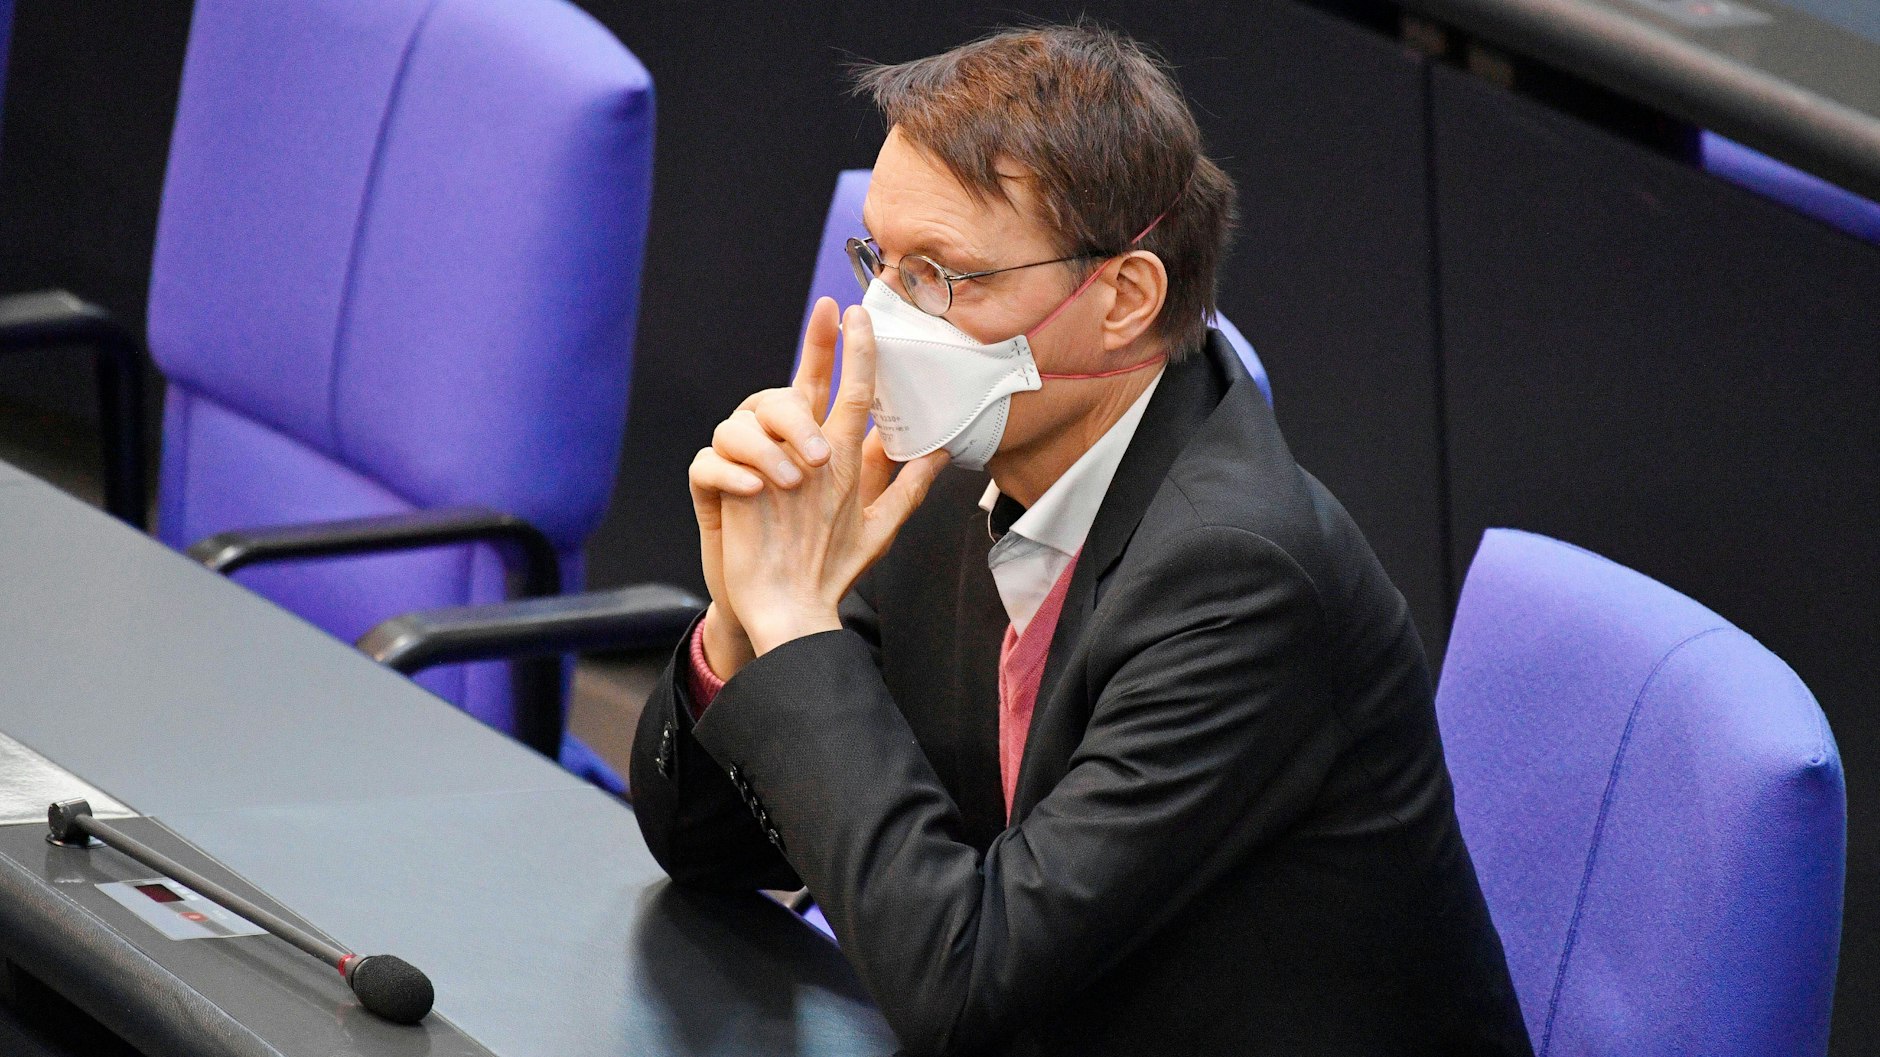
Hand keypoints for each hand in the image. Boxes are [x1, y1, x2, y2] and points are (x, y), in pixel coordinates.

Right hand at [719, 303, 948, 654]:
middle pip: (783, 392)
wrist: (785, 609)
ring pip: (740, 421)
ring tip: (791, 484)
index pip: (835, 386)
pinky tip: (752, 493)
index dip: (843, 348)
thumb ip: (906, 489)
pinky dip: (731, 472)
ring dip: (768, 448)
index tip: (851, 312)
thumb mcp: (877, 528)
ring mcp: (747, 467)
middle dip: (797, 404)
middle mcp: (784, 448)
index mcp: (824, 448)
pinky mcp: (715, 492)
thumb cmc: (828, 563)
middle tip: (820, 452)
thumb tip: (943, 453)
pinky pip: (707, 462)